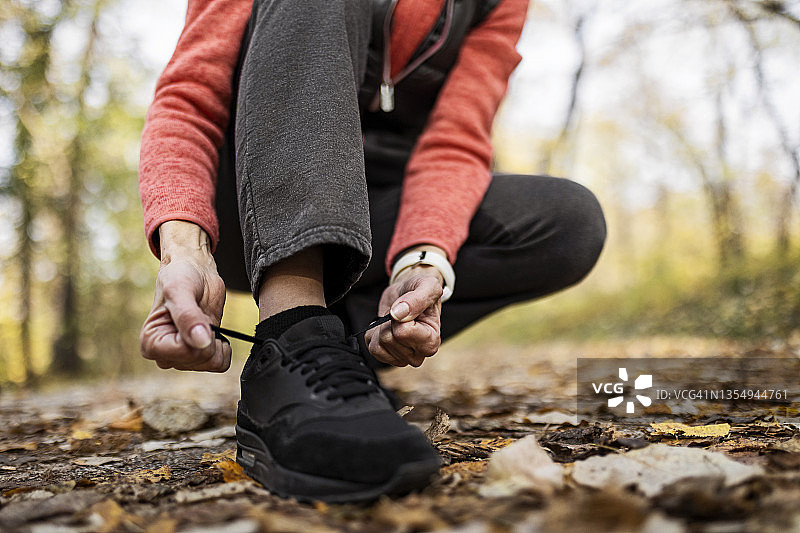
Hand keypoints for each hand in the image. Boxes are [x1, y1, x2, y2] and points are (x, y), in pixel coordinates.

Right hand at [139, 221, 230, 371]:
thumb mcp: (180, 290)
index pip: (185, 353)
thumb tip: (201, 343)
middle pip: (200, 360)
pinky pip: (220, 363)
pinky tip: (214, 330)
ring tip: (204, 320)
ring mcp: (183, 357)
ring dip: (216, 341)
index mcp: (151, 344)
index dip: (199, 335)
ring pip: (211, 363)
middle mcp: (165, 355)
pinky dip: (223, 347)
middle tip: (199, 314)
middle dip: (208, 336)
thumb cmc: (180, 276)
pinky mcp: (200, 354)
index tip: (194, 315)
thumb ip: (188, 316)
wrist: (195, 271)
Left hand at [366, 263, 443, 367]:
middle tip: (401, 312)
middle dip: (389, 321)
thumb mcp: (427, 286)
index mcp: (432, 341)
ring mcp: (403, 358)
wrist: (409, 292)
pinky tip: (387, 326)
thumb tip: (397, 314)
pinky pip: (372, 347)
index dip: (399, 315)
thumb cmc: (422, 290)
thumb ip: (416, 299)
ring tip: (395, 319)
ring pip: (379, 345)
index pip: (402, 333)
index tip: (408, 308)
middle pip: (388, 339)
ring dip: (382, 326)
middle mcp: (419, 354)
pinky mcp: (388, 357)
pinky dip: (375, 333)